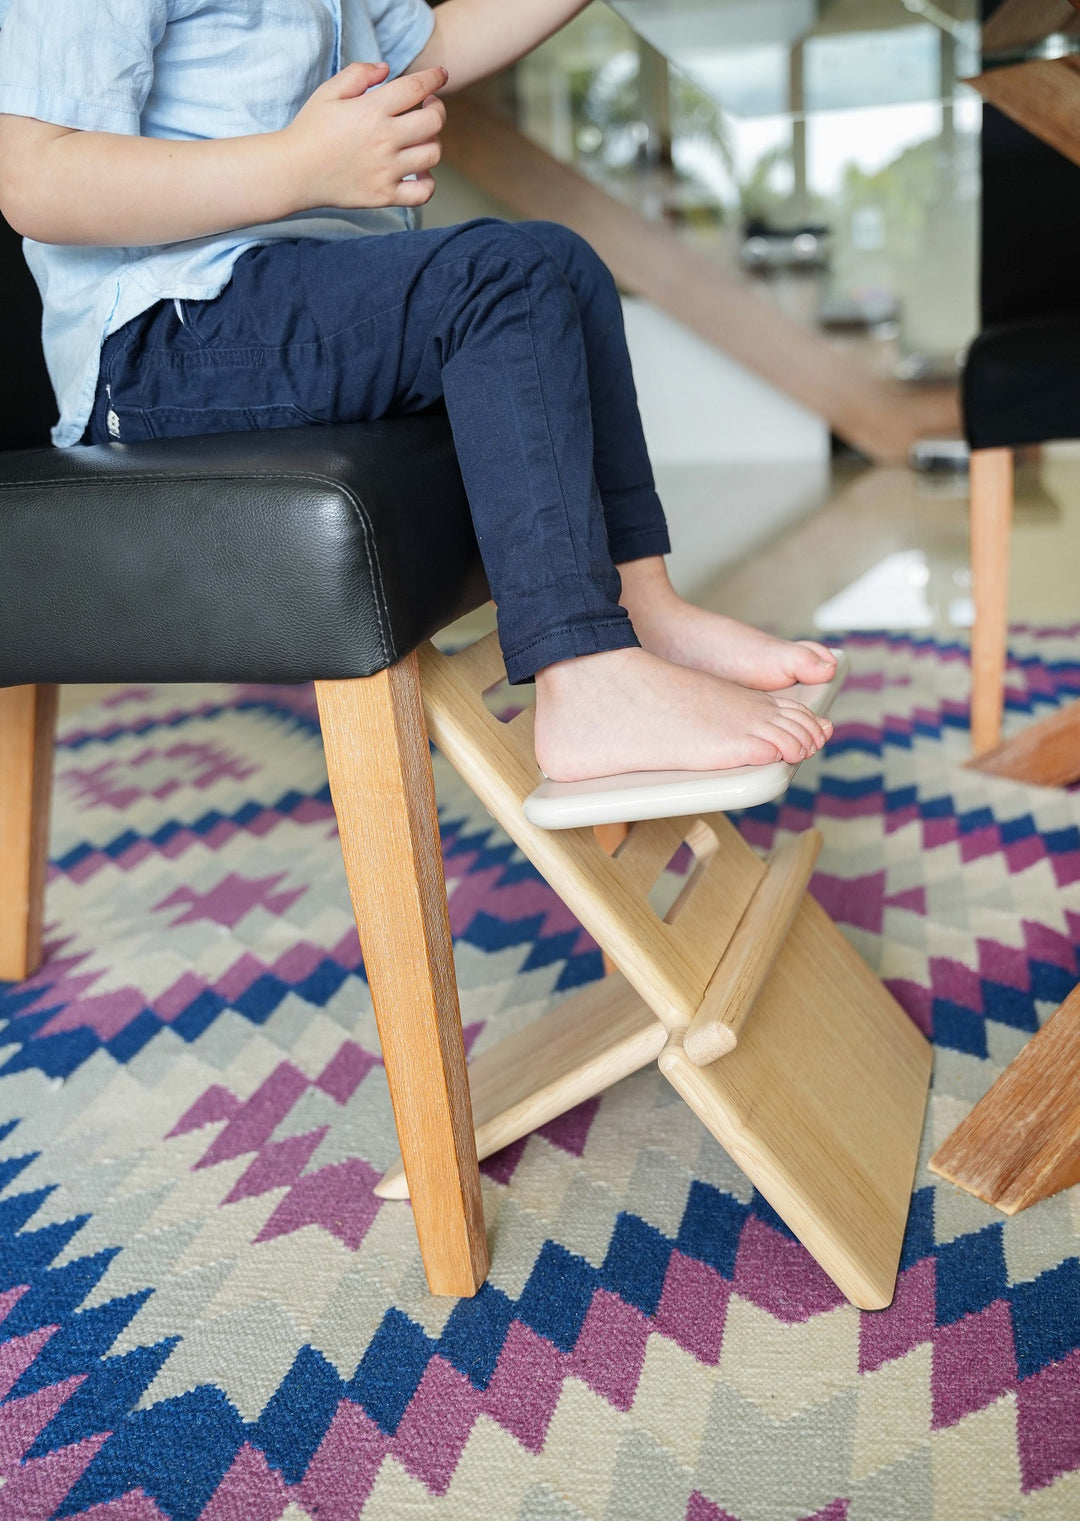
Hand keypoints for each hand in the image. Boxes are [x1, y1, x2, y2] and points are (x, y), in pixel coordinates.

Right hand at [285, 60, 447, 210]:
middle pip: (433, 121)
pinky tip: (420, 173)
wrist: (294, 172)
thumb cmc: (310, 130)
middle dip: (437, 109)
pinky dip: (428, 182)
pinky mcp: (385, 195)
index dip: (434, 78)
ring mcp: (387, 170)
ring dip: (433, 142)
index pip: (416, 88)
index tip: (440, 76)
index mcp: (371, 110)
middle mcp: (384, 140)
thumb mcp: (329, 91)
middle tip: (429, 108)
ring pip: (433, 154)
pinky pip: (423, 193)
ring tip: (421, 139)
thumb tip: (386, 69)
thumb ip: (359, 74)